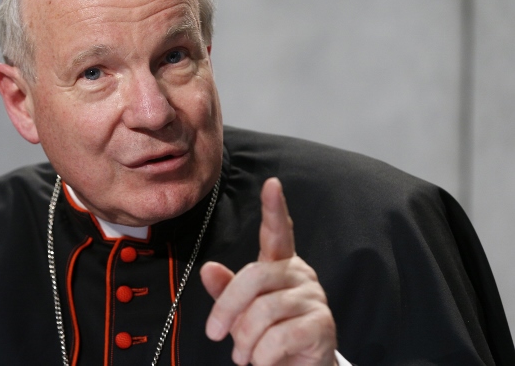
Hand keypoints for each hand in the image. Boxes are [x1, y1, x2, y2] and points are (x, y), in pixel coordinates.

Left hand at [200, 178, 336, 364]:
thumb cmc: (268, 335)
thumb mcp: (240, 312)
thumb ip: (226, 290)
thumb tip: (208, 268)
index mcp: (279, 265)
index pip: (278, 232)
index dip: (274, 208)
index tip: (272, 183)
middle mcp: (299, 274)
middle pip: (254, 277)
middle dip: (227, 308)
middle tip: (213, 334)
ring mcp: (313, 298)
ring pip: (265, 311)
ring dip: (246, 340)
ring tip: (244, 355)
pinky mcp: (322, 325)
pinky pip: (280, 337)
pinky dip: (263, 355)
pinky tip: (263, 360)